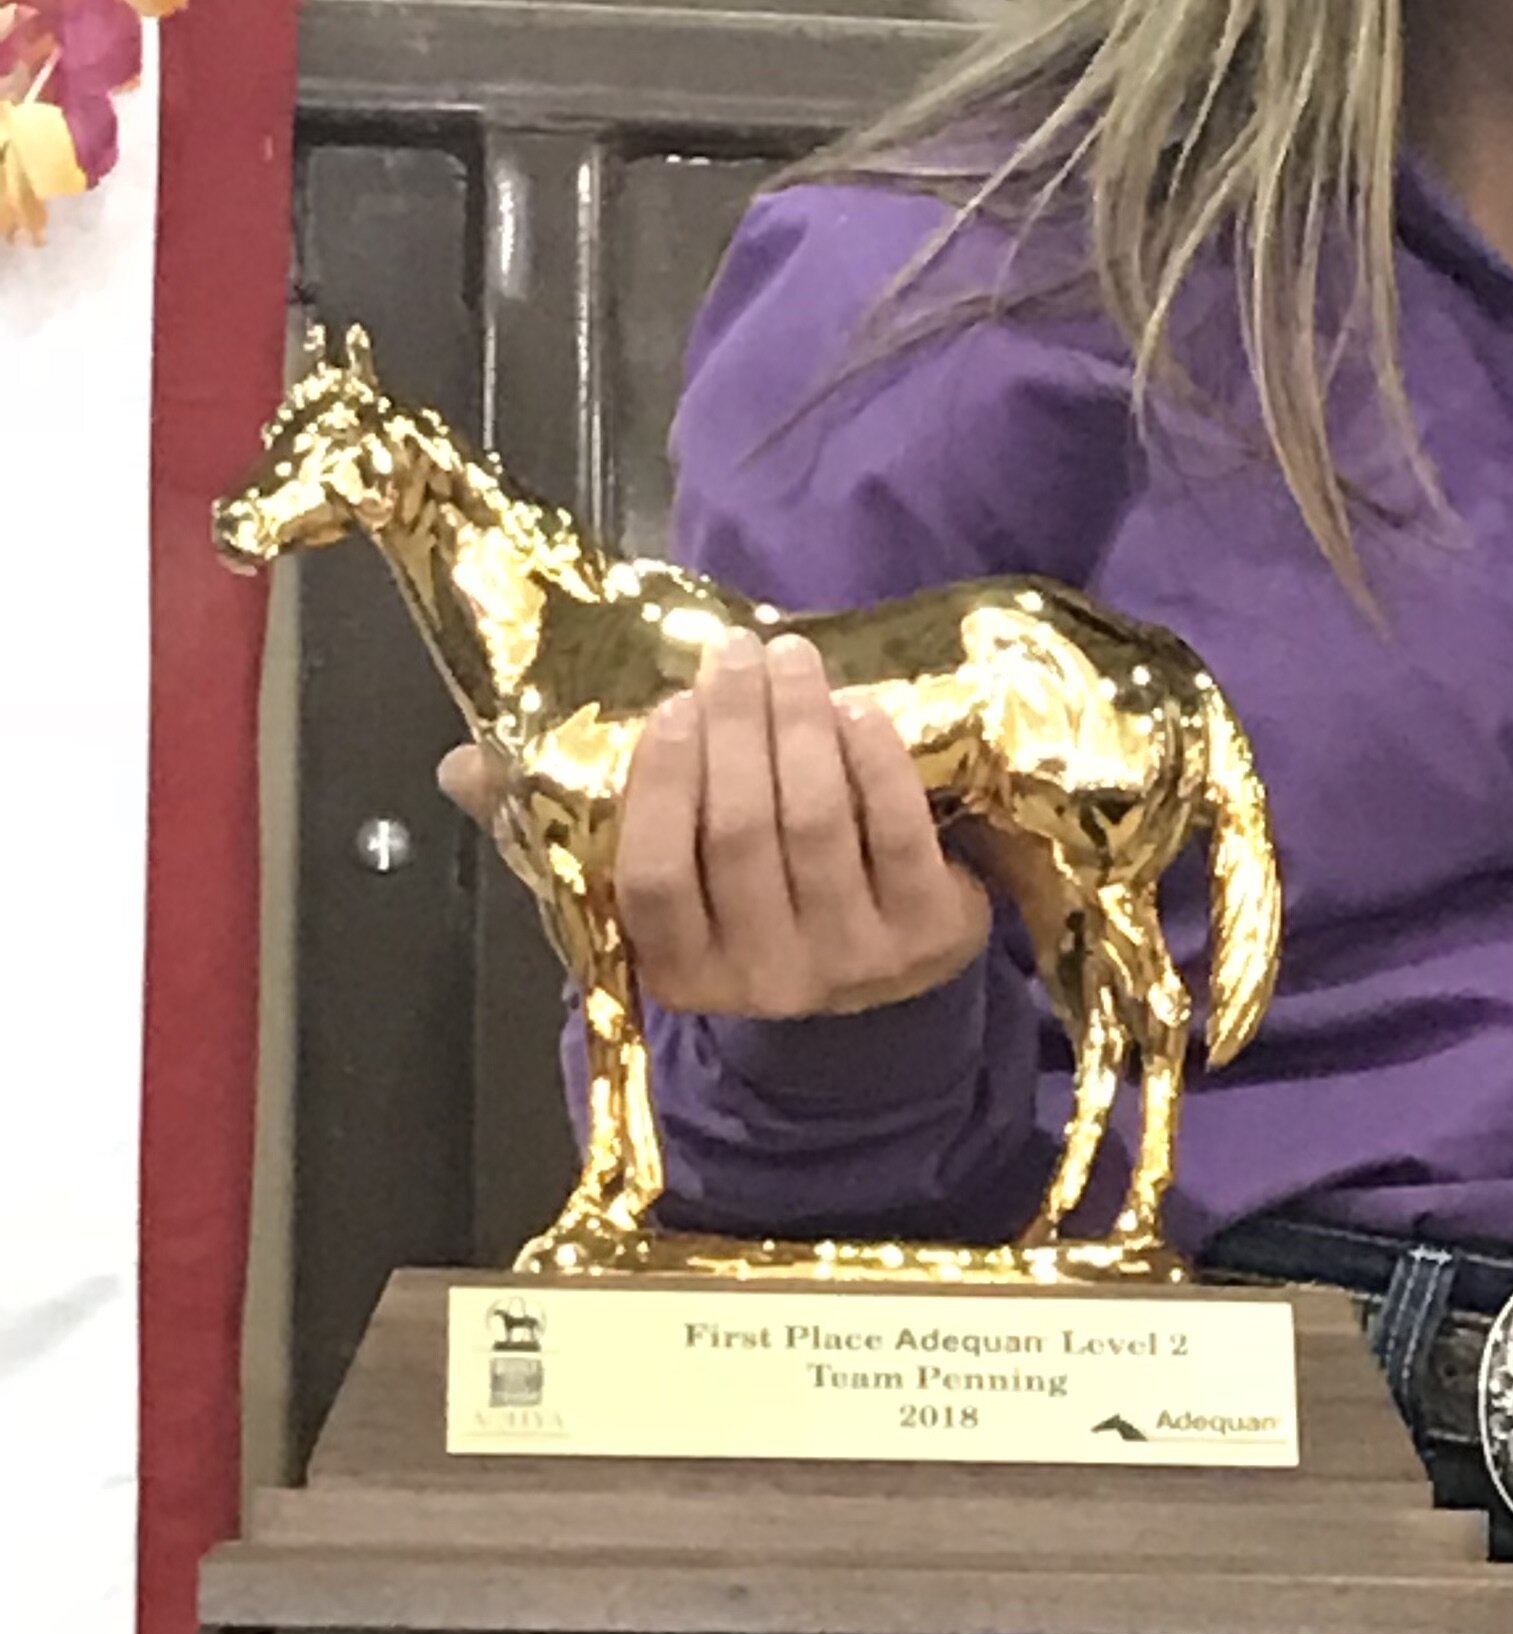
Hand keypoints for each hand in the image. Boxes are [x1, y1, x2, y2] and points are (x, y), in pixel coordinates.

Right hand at [442, 629, 992, 1018]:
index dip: (662, 786)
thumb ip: (556, 825)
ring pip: (816, 824)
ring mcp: (851, 961)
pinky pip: (897, 832)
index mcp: (678, 968)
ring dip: (801, 726)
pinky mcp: (929, 936)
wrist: (880, 982)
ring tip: (791, 658)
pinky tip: (857, 708)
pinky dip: (875, 761)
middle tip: (737, 652)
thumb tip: (463, 766)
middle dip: (737, 728)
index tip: (671, 705)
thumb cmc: (745, 908)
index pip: (655, 877)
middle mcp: (764, 979)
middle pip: (742, 835)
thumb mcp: (658, 886)